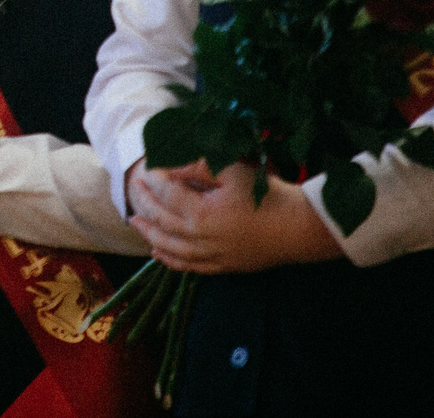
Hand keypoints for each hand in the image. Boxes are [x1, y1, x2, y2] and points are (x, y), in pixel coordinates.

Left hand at [128, 160, 341, 273]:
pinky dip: (169, 260)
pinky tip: (158, 253)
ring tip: (134, 220)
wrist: (299, 228)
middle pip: (162, 221)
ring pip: (170, 247)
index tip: (148, 166)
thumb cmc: (266, 195)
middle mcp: (200, 239)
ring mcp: (211, 256)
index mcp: (201, 214)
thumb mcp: (232, 170)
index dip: (155, 178)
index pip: (167, 193)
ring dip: (149, 233)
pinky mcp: (223, 267)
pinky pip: (188, 267)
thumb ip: (197, 166)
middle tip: (134, 186)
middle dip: (145, 202)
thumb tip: (169, 167)